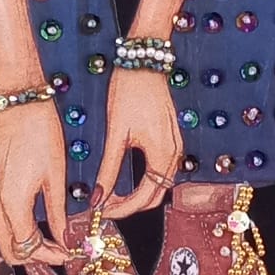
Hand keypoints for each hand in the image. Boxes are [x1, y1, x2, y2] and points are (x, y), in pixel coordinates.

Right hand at [0, 100, 72, 265]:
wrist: (18, 105)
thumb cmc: (41, 134)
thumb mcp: (56, 177)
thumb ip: (57, 214)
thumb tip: (65, 239)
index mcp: (13, 203)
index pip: (29, 248)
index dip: (51, 256)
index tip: (70, 252)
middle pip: (10, 250)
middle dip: (36, 256)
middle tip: (61, 249)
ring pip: (3, 237)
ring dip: (26, 244)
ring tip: (53, 238)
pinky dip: (16, 229)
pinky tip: (36, 222)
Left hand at [96, 68, 183, 219]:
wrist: (145, 62)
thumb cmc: (129, 91)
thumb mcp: (116, 134)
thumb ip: (108, 170)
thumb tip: (98, 198)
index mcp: (162, 155)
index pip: (144, 198)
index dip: (122, 210)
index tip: (102, 212)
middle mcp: (174, 154)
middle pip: (155, 195)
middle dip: (130, 206)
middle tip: (105, 206)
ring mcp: (176, 146)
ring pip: (159, 184)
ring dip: (138, 194)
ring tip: (111, 195)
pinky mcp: (172, 138)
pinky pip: (162, 170)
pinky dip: (145, 181)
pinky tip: (126, 179)